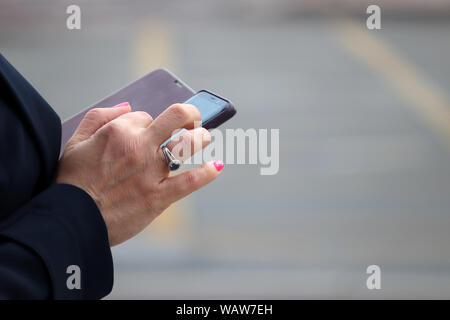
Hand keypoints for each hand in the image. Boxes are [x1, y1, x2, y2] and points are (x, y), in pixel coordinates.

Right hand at [55, 102, 222, 245]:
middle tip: (193, 121)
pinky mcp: (159, 196)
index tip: (143, 136)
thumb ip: (100, 117)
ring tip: (204, 139)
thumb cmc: (72, 182)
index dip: (146, 124)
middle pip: (178, 116)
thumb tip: (129, 106)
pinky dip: (207, 173)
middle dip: (191, 114)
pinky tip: (217, 167)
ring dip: (202, 138)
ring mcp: (152, 171)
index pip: (145, 116)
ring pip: (188, 145)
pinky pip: (190, 181)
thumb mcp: (75, 140)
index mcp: (119, 131)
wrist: (72, 221)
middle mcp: (140, 146)